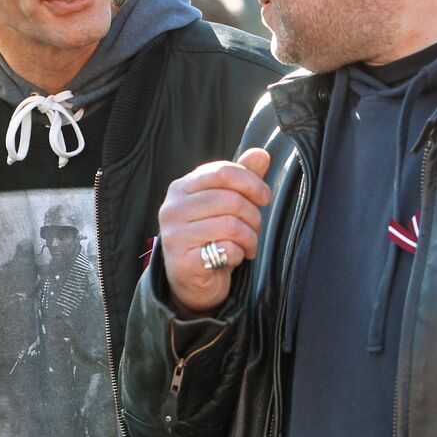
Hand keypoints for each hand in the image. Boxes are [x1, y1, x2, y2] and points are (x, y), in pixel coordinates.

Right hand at [158, 148, 271, 315]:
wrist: (193, 282)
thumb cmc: (211, 238)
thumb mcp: (225, 205)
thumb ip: (241, 179)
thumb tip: (260, 153)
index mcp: (181, 188)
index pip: (223, 172)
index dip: (252, 183)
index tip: (264, 198)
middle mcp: (172, 209)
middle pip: (230, 199)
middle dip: (254, 215)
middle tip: (256, 229)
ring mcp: (174, 235)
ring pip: (231, 225)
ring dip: (250, 238)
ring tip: (248, 245)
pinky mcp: (183, 262)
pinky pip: (227, 249)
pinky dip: (239, 254)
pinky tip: (234, 257)